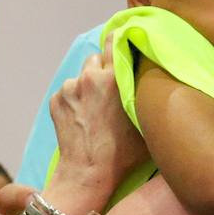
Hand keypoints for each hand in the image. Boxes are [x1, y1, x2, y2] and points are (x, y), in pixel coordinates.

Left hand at [50, 50, 149, 192]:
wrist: (87, 173)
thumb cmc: (123, 154)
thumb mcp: (147, 123)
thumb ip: (148, 96)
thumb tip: (157, 82)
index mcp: (115, 78)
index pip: (115, 41)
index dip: (120, 41)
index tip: (124, 43)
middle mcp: (90, 76)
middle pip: (97, 58)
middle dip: (104, 69)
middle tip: (111, 88)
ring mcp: (69, 88)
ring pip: (81, 76)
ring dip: (89, 85)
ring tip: (95, 108)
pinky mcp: (56, 100)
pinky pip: (69, 91)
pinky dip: (75, 99)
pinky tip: (83, 118)